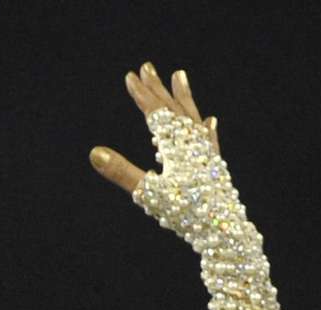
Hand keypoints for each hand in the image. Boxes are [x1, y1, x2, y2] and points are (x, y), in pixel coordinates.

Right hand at [87, 62, 211, 203]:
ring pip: (193, 118)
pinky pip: (210, 140)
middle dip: (158, 89)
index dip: (142, 94)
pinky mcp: (216, 168)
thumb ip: (122, 172)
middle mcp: (192, 144)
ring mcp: (206, 154)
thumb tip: (95, 152)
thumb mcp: (149, 194)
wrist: (225, 232)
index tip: (130, 76)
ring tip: (180, 76)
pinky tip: (210, 122)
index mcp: (175, 146)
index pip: (156, 113)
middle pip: (174, 109)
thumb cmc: (187, 215)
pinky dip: (206, 128)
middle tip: (147, 66)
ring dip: (184, 97)